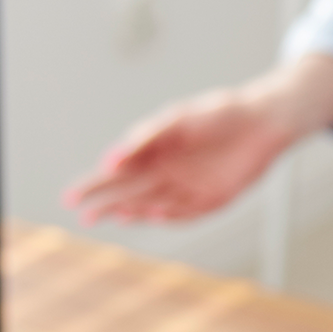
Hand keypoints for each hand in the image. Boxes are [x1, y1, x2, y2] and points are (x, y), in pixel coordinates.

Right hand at [66, 88, 300, 222]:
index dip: (92, 187)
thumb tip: (112, 160)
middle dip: (106, 206)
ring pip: (156, 206)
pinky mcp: (215, 197)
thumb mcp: (176, 120)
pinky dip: (172, 215)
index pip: (115, 175)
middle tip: (85, 218)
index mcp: (152, 154)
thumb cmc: (217, 113)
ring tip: (117, 215)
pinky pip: (189, 212)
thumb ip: (146, 138)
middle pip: (130, 195)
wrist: (261, 120)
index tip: (71, 199)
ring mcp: (190, 188)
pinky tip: (154, 215)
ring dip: (136, 212)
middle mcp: (168, 174)